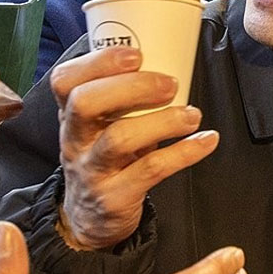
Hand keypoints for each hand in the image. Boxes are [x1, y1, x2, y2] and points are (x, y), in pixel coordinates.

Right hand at [54, 46, 218, 249]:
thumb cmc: (105, 158)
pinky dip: (184, 152)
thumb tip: (169, 56)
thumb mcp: (100, 126)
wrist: (89, 219)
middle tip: (170, 84)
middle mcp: (74, 140)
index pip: (65, 80)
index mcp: (70, 115)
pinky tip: (206, 140)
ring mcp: (92, 170)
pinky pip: (151, 170)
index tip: (136, 54)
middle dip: (132, 87)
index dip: (99, 62)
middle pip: (86, 103)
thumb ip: (120, 96)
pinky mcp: (114, 197)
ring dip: (163, 121)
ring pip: (119, 138)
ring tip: (192, 115)